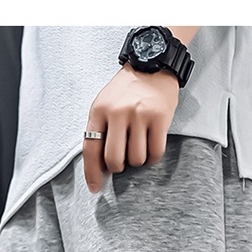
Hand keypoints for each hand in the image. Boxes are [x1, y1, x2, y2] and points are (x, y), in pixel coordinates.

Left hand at [82, 64, 179, 192]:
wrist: (153, 64)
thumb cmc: (127, 91)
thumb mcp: (105, 104)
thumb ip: (100, 131)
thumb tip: (100, 168)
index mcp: (99, 110)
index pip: (91, 149)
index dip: (92, 173)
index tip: (95, 188)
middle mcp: (118, 112)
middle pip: (114, 160)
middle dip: (118, 168)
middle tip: (123, 161)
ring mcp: (139, 115)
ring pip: (136, 159)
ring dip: (138, 160)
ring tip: (139, 143)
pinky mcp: (159, 118)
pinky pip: (155, 153)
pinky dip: (153, 156)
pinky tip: (151, 143)